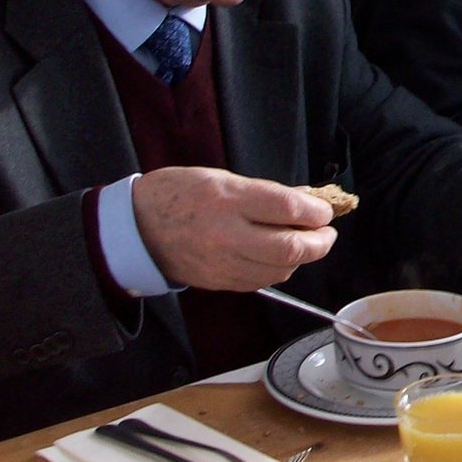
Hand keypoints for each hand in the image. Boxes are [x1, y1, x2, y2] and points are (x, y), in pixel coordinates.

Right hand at [132, 168, 335, 289]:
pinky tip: (279, 258)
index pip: (288, 208)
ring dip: (301, 259)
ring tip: (306, 245)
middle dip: (320, 243)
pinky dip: (278, 271)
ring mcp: (222, 262)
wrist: (135, 227)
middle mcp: (227, 234)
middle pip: (290, 248)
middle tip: (327, 234)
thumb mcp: (222, 178)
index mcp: (228, 199)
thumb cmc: (178, 193)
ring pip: (279, 270)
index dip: (316, 211)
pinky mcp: (219, 282)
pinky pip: (261, 282)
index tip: (325, 211)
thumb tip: (305, 201)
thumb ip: (264, 193)